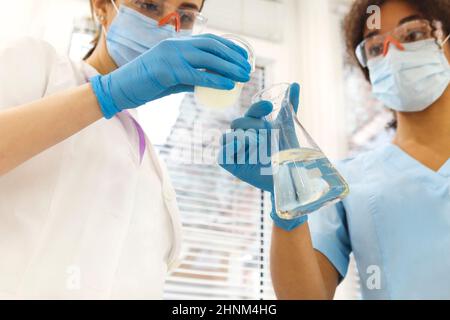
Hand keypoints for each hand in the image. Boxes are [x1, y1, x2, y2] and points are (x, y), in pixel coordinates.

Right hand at [90, 34, 251, 118]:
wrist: (120, 89)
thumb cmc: (146, 84)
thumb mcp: (172, 79)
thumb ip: (189, 78)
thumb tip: (207, 84)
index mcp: (177, 44)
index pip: (209, 41)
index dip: (229, 48)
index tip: (244, 57)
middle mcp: (176, 45)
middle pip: (212, 47)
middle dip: (233, 57)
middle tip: (248, 69)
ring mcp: (170, 56)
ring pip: (207, 59)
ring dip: (229, 68)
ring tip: (244, 77)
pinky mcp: (166, 71)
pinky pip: (196, 75)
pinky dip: (215, 80)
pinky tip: (228, 85)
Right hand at [219, 83, 307, 230]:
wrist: (288, 176)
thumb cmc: (287, 152)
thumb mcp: (288, 127)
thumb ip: (291, 106)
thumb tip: (295, 84)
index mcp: (254, 125)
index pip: (251, 111)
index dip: (258, 108)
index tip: (269, 106)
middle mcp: (241, 135)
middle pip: (238, 122)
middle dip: (252, 126)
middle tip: (267, 134)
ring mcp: (233, 149)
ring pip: (229, 135)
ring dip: (244, 138)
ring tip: (259, 146)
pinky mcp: (228, 163)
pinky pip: (223, 152)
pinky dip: (233, 150)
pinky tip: (247, 153)